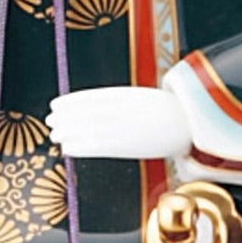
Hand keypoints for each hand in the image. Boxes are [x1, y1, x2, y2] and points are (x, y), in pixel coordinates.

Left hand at [47, 86, 190, 158]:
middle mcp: (123, 109)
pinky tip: (68, 147)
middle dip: (66, 116)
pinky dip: (81, 146)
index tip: (55, 103)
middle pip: (87, 112)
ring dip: (68, 130)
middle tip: (50, 119)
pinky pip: (100, 146)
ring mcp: (126, 126)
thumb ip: (120, 102)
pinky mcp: (130, 145)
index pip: (91, 97)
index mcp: (126, 95)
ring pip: (89, 128)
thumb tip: (98, 107)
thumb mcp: (142, 98)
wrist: (192, 123)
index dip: (71, 101)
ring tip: (55, 133)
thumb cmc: (168, 112)